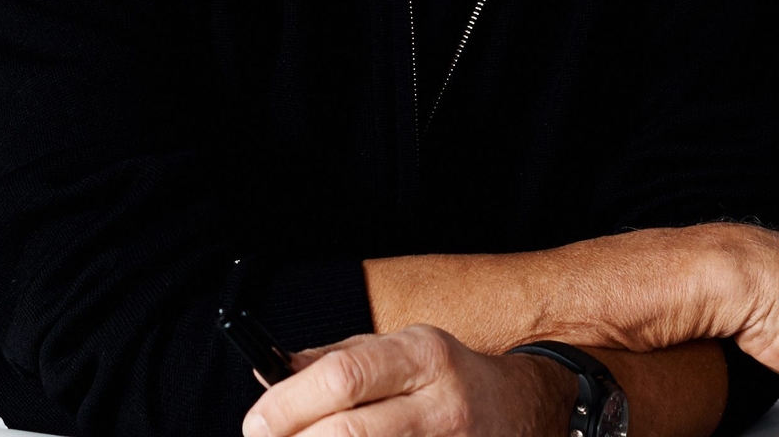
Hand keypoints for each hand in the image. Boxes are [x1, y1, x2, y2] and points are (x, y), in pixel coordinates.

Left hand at [241, 325, 575, 436]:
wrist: (523, 408)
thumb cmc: (446, 376)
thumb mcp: (400, 349)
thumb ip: (337, 359)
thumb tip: (272, 375)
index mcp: (421, 354)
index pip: (344, 375)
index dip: (290, 403)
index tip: (256, 422)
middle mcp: (438, 402)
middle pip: (350, 432)